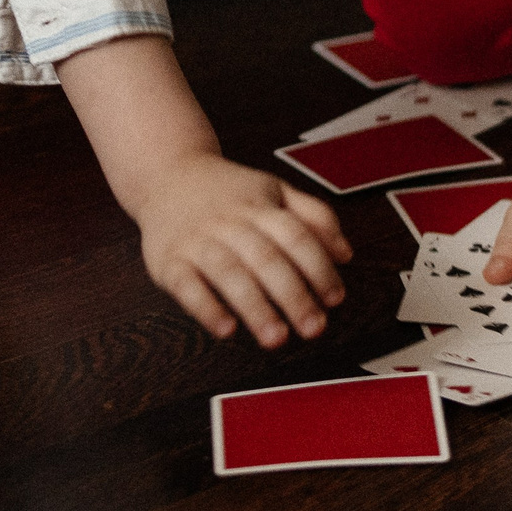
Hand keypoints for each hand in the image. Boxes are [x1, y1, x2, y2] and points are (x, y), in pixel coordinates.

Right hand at [134, 152, 351, 347]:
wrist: (165, 172)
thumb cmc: (227, 191)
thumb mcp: (274, 190)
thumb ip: (314, 217)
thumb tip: (346, 254)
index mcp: (260, 206)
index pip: (296, 236)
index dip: (318, 268)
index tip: (334, 298)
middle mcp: (229, 222)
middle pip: (266, 258)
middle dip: (293, 296)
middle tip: (314, 328)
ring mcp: (197, 241)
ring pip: (229, 273)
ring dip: (255, 307)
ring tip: (276, 338)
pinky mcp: (168, 261)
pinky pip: (187, 286)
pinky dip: (206, 308)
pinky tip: (226, 329)